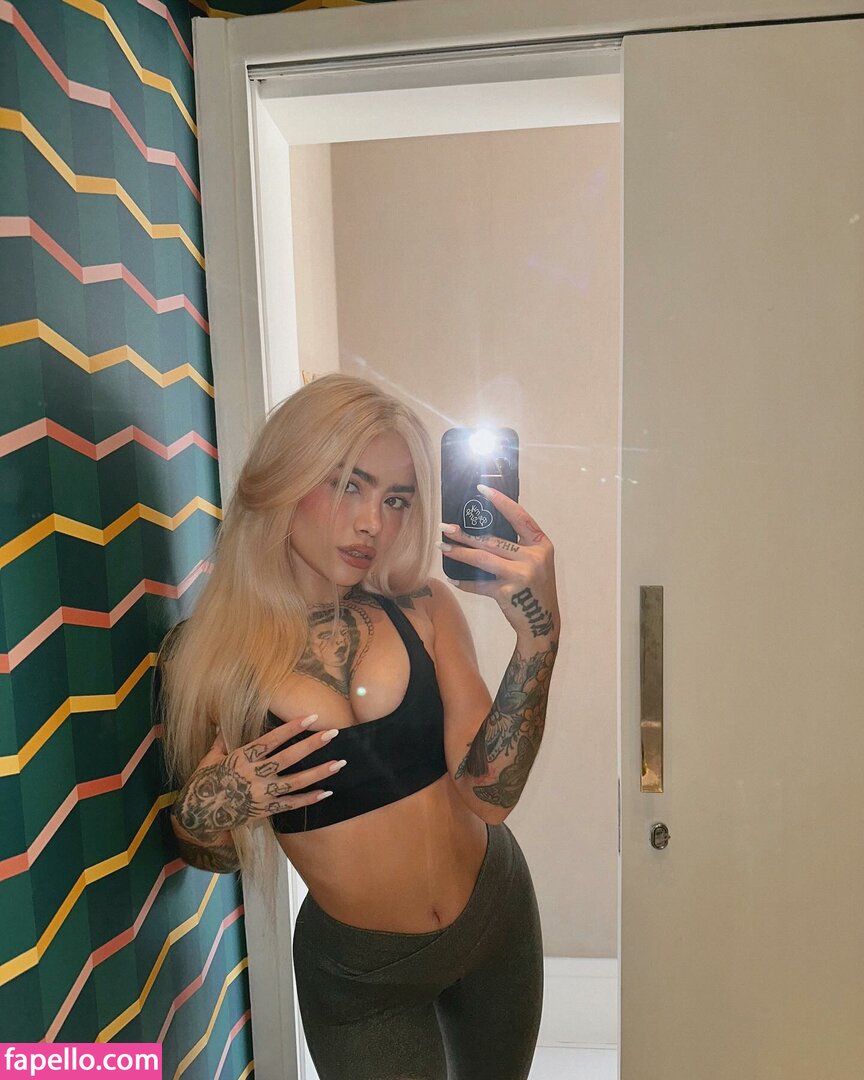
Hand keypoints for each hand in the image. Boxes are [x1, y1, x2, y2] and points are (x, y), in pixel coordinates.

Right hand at [171, 715, 344, 842]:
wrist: (199, 815)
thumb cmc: (204, 782)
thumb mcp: (210, 758)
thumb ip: (222, 740)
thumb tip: (223, 721)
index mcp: (242, 757)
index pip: (272, 739)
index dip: (292, 727)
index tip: (311, 716)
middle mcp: (255, 774)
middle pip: (289, 757)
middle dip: (312, 745)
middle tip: (333, 733)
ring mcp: (262, 794)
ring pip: (296, 782)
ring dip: (319, 772)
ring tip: (339, 763)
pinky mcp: (265, 810)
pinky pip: (291, 805)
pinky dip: (309, 799)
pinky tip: (326, 791)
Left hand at [440, 485, 559, 640]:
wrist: (542, 623)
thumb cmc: (535, 588)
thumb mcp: (535, 562)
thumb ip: (517, 547)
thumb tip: (482, 530)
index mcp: (541, 545)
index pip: (519, 517)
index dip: (500, 502)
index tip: (481, 489)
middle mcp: (533, 558)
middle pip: (493, 540)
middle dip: (466, 534)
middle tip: (445, 526)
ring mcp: (521, 575)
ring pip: (483, 559)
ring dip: (460, 552)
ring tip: (443, 546)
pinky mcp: (507, 593)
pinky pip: (480, 584)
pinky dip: (465, 582)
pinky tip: (453, 578)